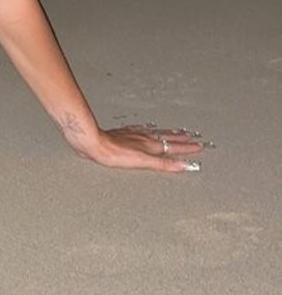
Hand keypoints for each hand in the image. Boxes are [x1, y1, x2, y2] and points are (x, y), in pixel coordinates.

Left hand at [78, 124, 206, 172]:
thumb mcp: (142, 162)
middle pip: (167, 138)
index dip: (187, 148)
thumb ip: (163, 164)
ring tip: (177, 131)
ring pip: (156, 132)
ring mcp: (134, 134)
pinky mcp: (123, 133)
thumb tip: (184, 165)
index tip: (200, 146)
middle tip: (194, 136)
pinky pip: (141, 129)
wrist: (93, 142)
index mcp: (150, 146)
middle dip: (182, 139)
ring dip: (168, 133)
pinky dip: (148, 129)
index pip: (174, 147)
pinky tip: (146, 128)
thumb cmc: (114, 154)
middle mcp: (144, 138)